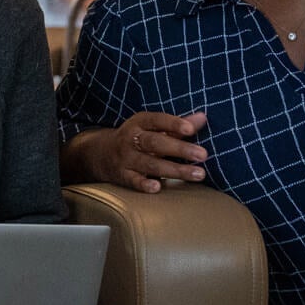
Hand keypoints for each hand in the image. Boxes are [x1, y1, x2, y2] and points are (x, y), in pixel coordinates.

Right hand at [85, 111, 208, 193]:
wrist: (101, 153)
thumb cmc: (137, 138)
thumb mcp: (153, 128)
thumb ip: (177, 125)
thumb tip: (203, 117)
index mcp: (139, 123)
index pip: (157, 120)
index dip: (173, 123)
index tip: (190, 129)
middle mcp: (131, 139)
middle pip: (155, 143)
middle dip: (180, 149)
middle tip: (203, 155)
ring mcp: (126, 158)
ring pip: (150, 164)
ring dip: (175, 170)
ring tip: (198, 174)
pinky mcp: (122, 175)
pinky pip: (133, 180)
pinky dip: (143, 184)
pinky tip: (157, 187)